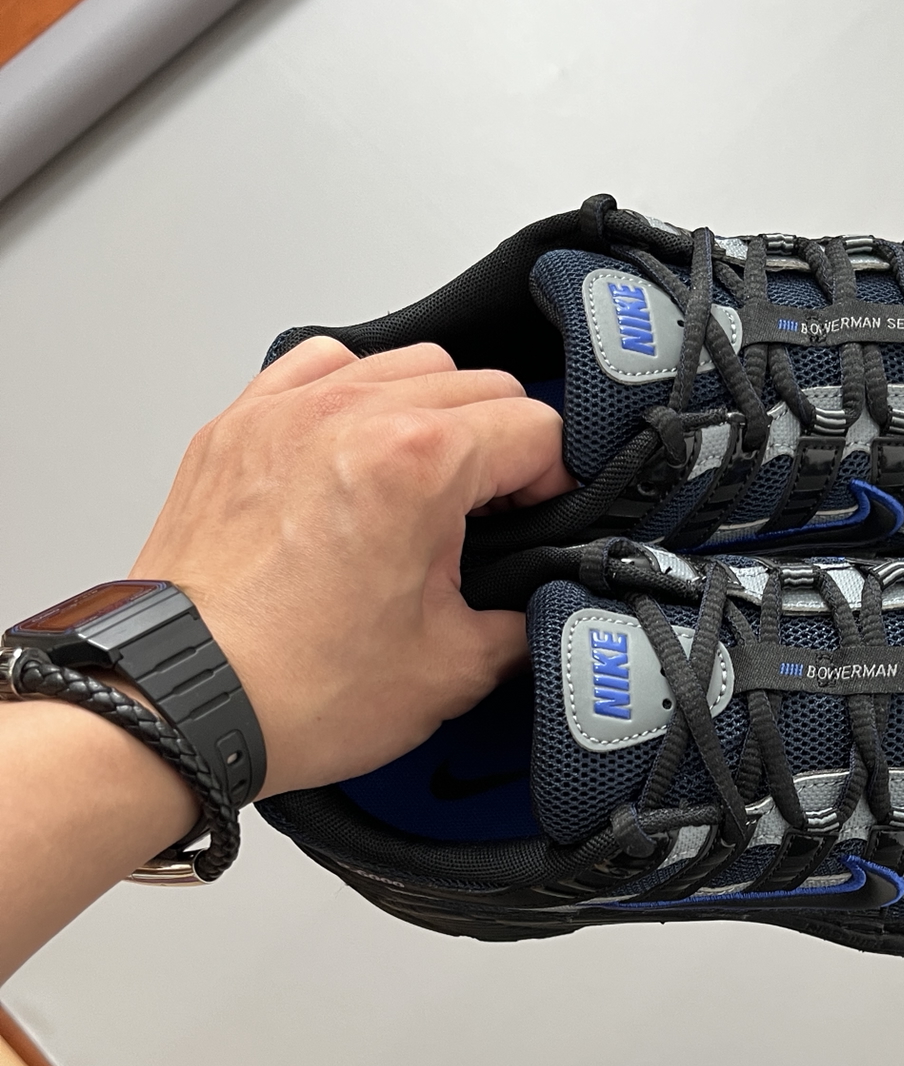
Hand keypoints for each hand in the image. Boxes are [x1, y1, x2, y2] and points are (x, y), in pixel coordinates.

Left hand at [129, 337, 571, 797]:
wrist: (182, 702)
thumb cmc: (289, 688)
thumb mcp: (449, 672)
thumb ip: (521, 625)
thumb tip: (540, 610)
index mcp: (415, 462)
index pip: (534, 426)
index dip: (559, 479)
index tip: (545, 518)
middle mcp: (349, 416)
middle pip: (477, 384)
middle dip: (503, 447)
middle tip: (495, 516)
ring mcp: (287, 413)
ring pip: (402, 363)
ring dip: (434, 413)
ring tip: (427, 486)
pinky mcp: (240, 428)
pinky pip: (318, 367)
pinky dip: (354, 396)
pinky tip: (358, 453)